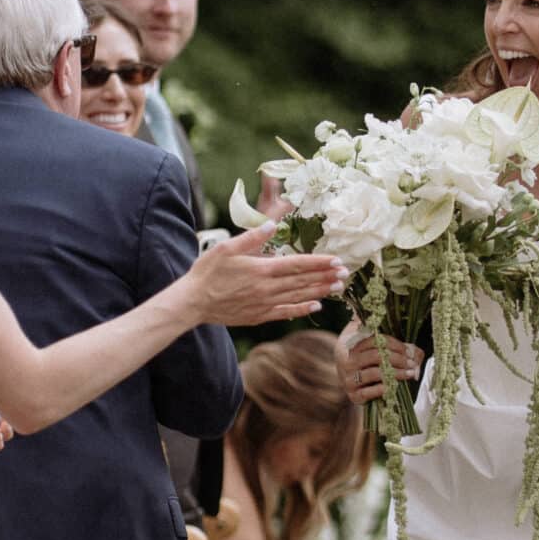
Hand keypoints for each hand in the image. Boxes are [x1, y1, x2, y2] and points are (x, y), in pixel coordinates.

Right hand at [186, 224, 348, 326]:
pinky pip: (286, 312)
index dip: (319, 263)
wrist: (193, 302)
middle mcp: (268, 288)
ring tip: (338, 287)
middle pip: (303, 281)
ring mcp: (265, 304)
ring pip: (298, 296)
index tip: (336, 260)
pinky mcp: (260, 315)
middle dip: (325, 276)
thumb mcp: (226, 248)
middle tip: (345, 273)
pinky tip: (316, 306)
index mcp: (262, 269)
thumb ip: (251, 237)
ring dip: (320, 291)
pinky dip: (302, 309)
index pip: (297, 265)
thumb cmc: (207, 272)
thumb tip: (272, 224)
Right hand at [335, 321, 422, 406]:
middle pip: (376, 356)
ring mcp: (348, 378)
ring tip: (410, 373)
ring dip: (396, 373)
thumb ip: (397, 345)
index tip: (409, 351)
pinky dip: (383, 388)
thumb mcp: (380, 347)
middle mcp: (347, 360)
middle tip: (412, 363)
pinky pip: (369, 392)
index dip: (395, 345)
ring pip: (374, 373)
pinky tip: (395, 386)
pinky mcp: (353, 395)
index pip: (376, 341)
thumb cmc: (370, 361)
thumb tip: (414, 353)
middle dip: (398, 359)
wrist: (353, 382)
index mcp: (352, 344)